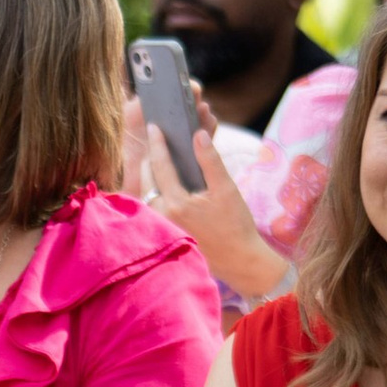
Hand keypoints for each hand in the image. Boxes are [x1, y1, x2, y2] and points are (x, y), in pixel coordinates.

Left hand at [120, 94, 288, 303]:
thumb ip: (210, 161)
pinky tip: (168, 179)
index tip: (153, 126)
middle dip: (152, 156)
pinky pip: (154, 204)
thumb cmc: (235, 226)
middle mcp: (161, 215)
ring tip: (163, 157)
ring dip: (154, 173)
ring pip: (148, 191)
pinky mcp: (164, 231)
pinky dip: (158, 188)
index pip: (160, 166)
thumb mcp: (226, 189)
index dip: (157, 143)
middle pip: (148, 178)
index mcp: (175, 204)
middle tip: (158, 139)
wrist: (239, 261)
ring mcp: (160, 225)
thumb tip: (198, 134)